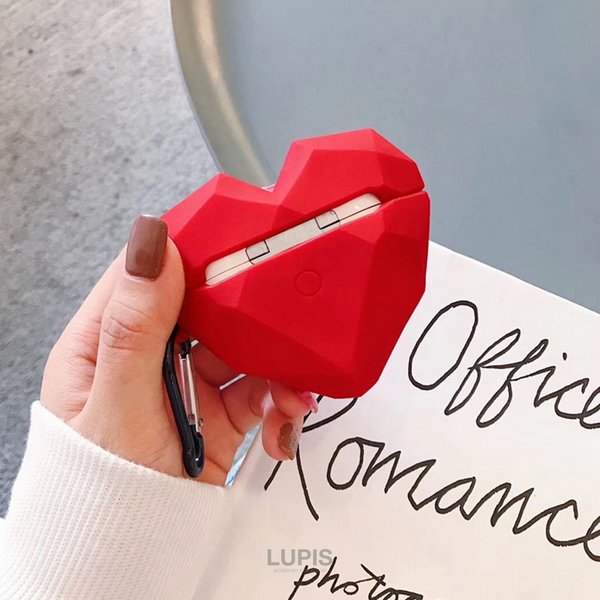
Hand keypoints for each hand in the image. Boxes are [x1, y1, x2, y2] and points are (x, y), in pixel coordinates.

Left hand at [41, 215, 317, 485]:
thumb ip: (135, 329)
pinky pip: (259, 388)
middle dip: (249, 314)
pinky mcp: (221, 411)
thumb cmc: (104, 491)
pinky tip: (287, 419)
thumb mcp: (117, 408)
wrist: (138, 557)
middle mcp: (150, 355)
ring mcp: (188, 382)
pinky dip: (280, 399)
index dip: (189, 250)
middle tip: (286, 316)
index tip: (237, 239)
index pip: (147, 275)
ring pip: (242, 346)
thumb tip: (152, 241)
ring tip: (296, 392)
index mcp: (107, 342)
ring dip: (275, 364)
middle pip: (206, 307)